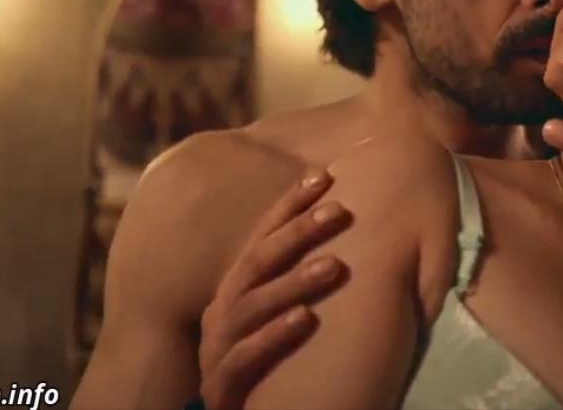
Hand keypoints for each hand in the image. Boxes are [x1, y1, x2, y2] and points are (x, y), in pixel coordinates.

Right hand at [199, 171, 350, 409]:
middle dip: (297, 233)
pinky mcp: (222, 386)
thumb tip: (345, 241)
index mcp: (236, 291)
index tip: (324, 176)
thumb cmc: (265, 365)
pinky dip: (275, 336)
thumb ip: (295, 283)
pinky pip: (246, 357)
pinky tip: (306, 320)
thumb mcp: (275, 317)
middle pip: (258, 262)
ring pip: (253, 306)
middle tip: (338, 210)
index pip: (263, 237)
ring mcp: (217, 348)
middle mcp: (222, 312)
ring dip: (295, 283)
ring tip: (335, 266)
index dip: (290, 206)